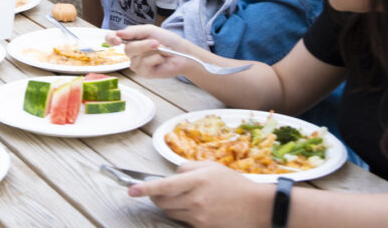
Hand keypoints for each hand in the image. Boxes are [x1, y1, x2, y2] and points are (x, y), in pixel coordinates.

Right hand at [109, 24, 189, 78]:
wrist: (181, 52)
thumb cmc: (166, 40)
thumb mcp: (150, 30)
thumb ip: (133, 31)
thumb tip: (118, 33)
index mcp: (130, 40)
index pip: (112, 39)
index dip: (110, 39)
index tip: (117, 39)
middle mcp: (131, 52)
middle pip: (127, 48)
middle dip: (144, 44)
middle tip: (157, 42)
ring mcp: (136, 64)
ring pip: (136, 57)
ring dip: (153, 51)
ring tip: (162, 51)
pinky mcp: (143, 73)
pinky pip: (144, 64)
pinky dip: (155, 59)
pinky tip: (161, 60)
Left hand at [127, 161, 271, 227]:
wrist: (256, 207)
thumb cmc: (234, 183)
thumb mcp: (210, 166)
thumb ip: (188, 167)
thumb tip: (173, 173)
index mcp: (196, 180)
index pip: (163, 186)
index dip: (144, 189)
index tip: (131, 190)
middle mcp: (195, 200)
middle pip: (163, 202)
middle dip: (155, 196)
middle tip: (156, 191)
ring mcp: (199, 217)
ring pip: (171, 213)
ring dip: (170, 206)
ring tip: (183, 197)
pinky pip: (184, 222)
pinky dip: (183, 214)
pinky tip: (195, 207)